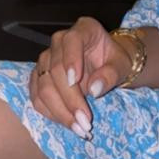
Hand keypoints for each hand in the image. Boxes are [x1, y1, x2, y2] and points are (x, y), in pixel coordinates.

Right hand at [29, 17, 133, 137]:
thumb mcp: (121, 65)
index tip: (76, 80)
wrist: (106, 65)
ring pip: (44, 86)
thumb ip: (111, 74)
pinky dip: (51, 113)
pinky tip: (67, 123)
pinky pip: (37, 97)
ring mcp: (46, 59)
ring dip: (60, 111)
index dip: (71, 60)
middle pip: (56, 70)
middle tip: (86, 122)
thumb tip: (95, 90)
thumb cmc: (115, 61)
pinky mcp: (39, 77)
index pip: (72, 40)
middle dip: (70, 99)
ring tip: (79, 128)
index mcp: (83, 30)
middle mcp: (60, 41)